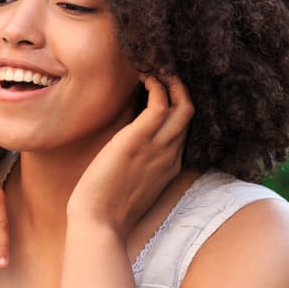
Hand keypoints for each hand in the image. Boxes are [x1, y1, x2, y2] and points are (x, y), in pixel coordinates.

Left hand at [67, 75, 192, 235]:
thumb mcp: (131, 182)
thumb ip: (138, 163)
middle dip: (181, 88)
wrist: (98, 222)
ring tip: (156, 64)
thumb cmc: (106, 206)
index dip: (176, 106)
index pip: (183, 128)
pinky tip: (145, 76)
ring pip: (183, 106)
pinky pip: (159, 104)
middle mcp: (170, 154)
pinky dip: (157, 85)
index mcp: (170, 165)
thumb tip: (125, 147)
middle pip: (190, 113)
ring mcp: (157, 147)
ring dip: (173, 81)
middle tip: (164, 68)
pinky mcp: (138, 140)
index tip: (164, 88)